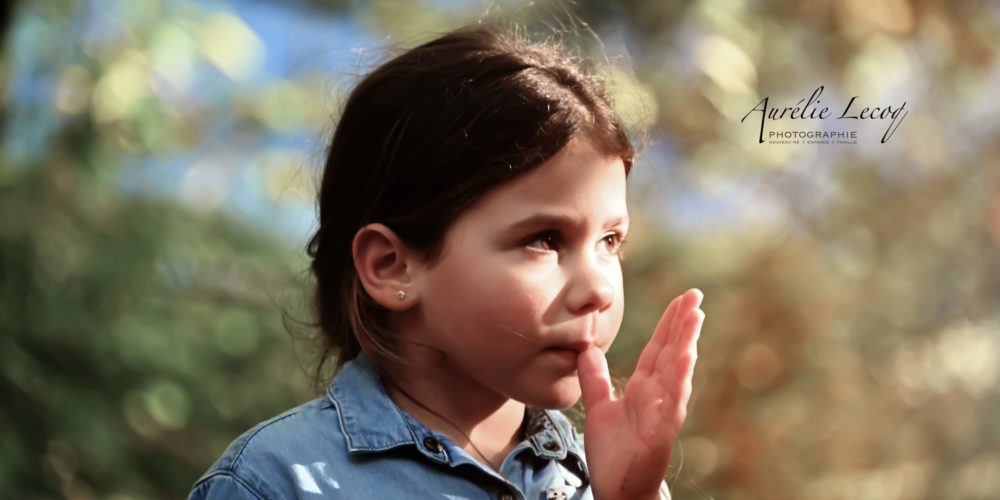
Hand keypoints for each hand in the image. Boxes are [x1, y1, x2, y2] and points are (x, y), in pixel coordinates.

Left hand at [578, 288, 704, 499]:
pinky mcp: (662, 430)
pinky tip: (687, 355)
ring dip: (687, 341)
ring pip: (677, 370)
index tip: (679, 299)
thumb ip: (595, 378)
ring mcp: (663, 411)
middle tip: (695, 294)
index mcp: (643, 388)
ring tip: (695, 315)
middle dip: (683, 323)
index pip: (658, 348)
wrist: (617, 490)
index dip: (667, 323)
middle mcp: (658, 395)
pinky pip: (673, 400)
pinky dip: (680, 376)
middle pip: (672, 352)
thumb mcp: (598, 407)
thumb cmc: (613, 454)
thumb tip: (586, 347)